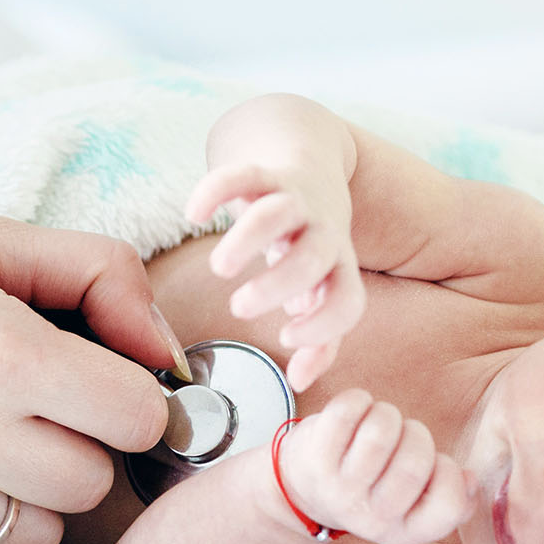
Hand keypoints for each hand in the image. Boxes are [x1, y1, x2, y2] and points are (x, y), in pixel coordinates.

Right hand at [0, 195, 178, 543]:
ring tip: (2, 425)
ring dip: (44, 484)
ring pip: (46, 524)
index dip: (137, 388)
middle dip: (93, 440)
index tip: (106, 366)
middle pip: (98, 481)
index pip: (137, 413)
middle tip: (53, 395)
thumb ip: (95, 274)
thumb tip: (166, 351)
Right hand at [185, 155, 364, 391]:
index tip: (284, 336)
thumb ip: (317, 338)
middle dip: (278, 286)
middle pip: (315, 256)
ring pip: (279, 212)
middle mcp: (322, 232)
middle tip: (240, 307)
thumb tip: (299, 382)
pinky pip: (243, 174)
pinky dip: (216, 191)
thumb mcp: (321, 289)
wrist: (309, 161)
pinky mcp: (266, 172)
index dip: (323, 324)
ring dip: (249, 240)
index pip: (348, 299)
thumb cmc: (310, 243)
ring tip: (220, 268)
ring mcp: (295, 200)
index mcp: (337, 267)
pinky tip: (195, 213)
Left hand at [274, 389, 473, 543]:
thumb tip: (469, 479)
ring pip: (381, 431)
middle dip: (417, 435)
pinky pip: (350, 408)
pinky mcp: (314, 455)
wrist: (301, 492)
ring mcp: (339, 487)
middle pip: (416, 463)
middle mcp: (371, 517)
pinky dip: (359, 400)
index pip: (450, 503)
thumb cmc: (372, 489)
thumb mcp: (413, 508)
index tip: (432, 464)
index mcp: (404, 533)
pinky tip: (356, 413)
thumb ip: (451, 499)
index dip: (450, 472)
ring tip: (378, 423)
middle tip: (403, 437)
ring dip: (387, 415)